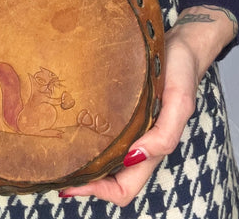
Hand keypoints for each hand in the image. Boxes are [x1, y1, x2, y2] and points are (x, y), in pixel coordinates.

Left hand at [58, 5, 236, 204]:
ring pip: (106, 159)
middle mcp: (139, 142)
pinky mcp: (124, 110)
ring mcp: (131, 127)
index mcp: (152, 147)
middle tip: (56, 172)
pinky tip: (72, 126)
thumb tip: (135, 156)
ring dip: (85, 164)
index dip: (98, 191)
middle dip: (84, 182)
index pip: (124, 188)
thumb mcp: (180, 102)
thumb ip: (165, 134)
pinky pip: (105, 133)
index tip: (71, 183)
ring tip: (60, 155)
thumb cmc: (182, 72)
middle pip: (110, 179)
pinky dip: (89, 139)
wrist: (182, 46)